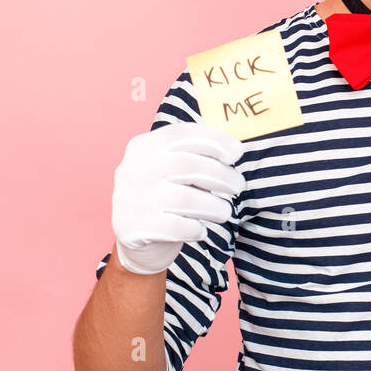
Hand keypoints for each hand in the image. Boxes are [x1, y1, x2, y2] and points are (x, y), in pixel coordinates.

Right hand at [111, 122, 244, 274]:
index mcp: (146, 146)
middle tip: (238, 186)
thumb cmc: (164, 195)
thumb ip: (195, 157)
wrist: (132, 237)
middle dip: (223, 176)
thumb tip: (233, 152)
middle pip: (189, 166)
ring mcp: (133, 198)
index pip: (182, 134)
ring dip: (215, 206)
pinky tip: (200, 230)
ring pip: (186, 199)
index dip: (215, 140)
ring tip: (224, 212)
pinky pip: (177, 227)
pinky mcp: (134, 227)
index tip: (237, 153)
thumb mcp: (171, 168)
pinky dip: (196, 229)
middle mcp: (135, 168)